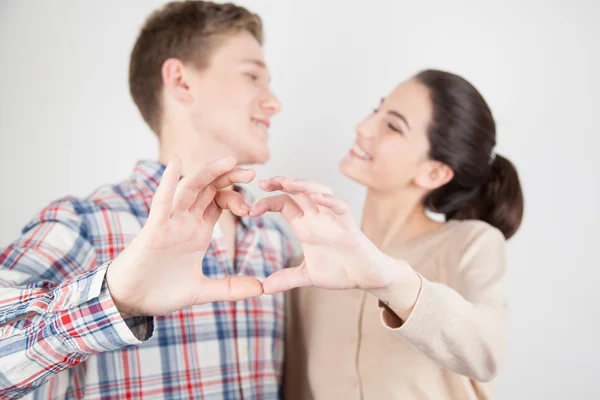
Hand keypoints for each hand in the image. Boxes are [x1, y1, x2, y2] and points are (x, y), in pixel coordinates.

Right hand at [106, 155, 262, 316]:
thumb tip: (261, 289)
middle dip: (229, 177)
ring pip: (190, 189)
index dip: (236, 198)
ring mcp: (169, 223)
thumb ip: (230, 288)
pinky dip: (168, 181)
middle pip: (208, 189)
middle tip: (252, 172)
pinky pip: (162, 201)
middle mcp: (184, 221)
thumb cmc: (160, 291)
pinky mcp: (153, 229)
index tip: (252, 209)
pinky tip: (176, 162)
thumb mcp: (202, 291)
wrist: (130, 302)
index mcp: (197, 231)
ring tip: (230, 160)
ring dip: (209, 173)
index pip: (219, 202)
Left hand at [251, 177, 411, 294]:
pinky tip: (318, 198)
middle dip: (281, 183)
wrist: (367, 278)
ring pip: (319, 191)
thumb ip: (287, 279)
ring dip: (304, 185)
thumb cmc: (341, 270)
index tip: (249, 211)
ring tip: (287, 182)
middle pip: (299, 190)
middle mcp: (318, 217)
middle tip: (262, 181)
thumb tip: (264, 289)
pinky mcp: (350, 226)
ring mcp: (334, 219)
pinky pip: (341, 208)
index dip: (266, 203)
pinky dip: (330, 201)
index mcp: (305, 225)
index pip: (283, 203)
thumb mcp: (307, 276)